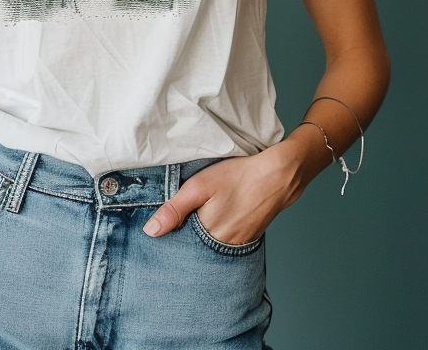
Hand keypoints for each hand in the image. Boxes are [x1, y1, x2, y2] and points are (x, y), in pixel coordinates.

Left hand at [141, 140, 308, 244]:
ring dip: (200, 239)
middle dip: (184, 243)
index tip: (158, 236)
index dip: (170, 241)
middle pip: (196, 251)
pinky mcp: (248, 237)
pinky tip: (213, 222)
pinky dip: (216, 236)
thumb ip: (174, 209)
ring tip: (192, 223)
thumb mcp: (199, 186)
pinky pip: (225, 243)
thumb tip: (150, 232)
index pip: (181, 249)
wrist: (277, 176)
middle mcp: (224, 247)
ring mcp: (238, 244)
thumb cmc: (237, 177)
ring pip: (211, 248)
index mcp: (209, 236)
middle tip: (174, 228)